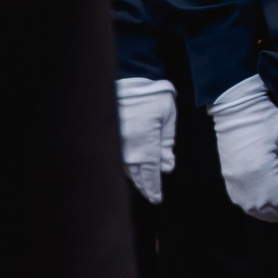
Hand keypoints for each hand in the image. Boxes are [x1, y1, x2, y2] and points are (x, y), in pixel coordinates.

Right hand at [114, 77, 176, 203]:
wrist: (129, 79)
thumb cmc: (154, 97)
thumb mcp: (168, 118)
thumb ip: (167, 144)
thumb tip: (167, 166)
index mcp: (145, 147)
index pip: (150, 175)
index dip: (153, 188)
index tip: (157, 199)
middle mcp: (128, 150)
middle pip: (136, 175)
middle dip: (144, 186)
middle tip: (152, 196)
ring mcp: (116, 144)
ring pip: (125, 168)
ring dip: (134, 178)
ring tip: (142, 186)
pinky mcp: (108, 136)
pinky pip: (116, 158)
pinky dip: (124, 166)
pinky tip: (129, 169)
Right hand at [206, 76, 277, 221]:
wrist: (239, 111)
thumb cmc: (267, 122)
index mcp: (261, 176)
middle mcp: (245, 187)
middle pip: (272, 211)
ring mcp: (235, 187)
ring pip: (258, 211)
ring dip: (276, 210)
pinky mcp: (230, 184)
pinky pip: (247, 205)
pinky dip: (262, 206)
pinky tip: (274, 200)